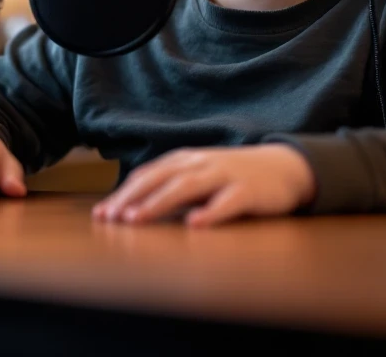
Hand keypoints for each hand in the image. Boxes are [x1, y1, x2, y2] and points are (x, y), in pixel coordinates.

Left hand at [92, 144, 315, 227]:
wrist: (285, 166)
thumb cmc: (235, 176)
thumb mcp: (200, 176)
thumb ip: (172, 186)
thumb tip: (133, 204)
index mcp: (186, 160)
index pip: (148, 175)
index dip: (123, 193)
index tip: (101, 214)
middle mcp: (201, 164)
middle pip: (160, 178)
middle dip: (132, 198)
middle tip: (110, 218)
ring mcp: (224, 175)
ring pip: (186, 186)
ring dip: (159, 202)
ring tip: (137, 219)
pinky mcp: (248, 191)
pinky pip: (227, 202)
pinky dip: (209, 212)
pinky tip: (194, 225)